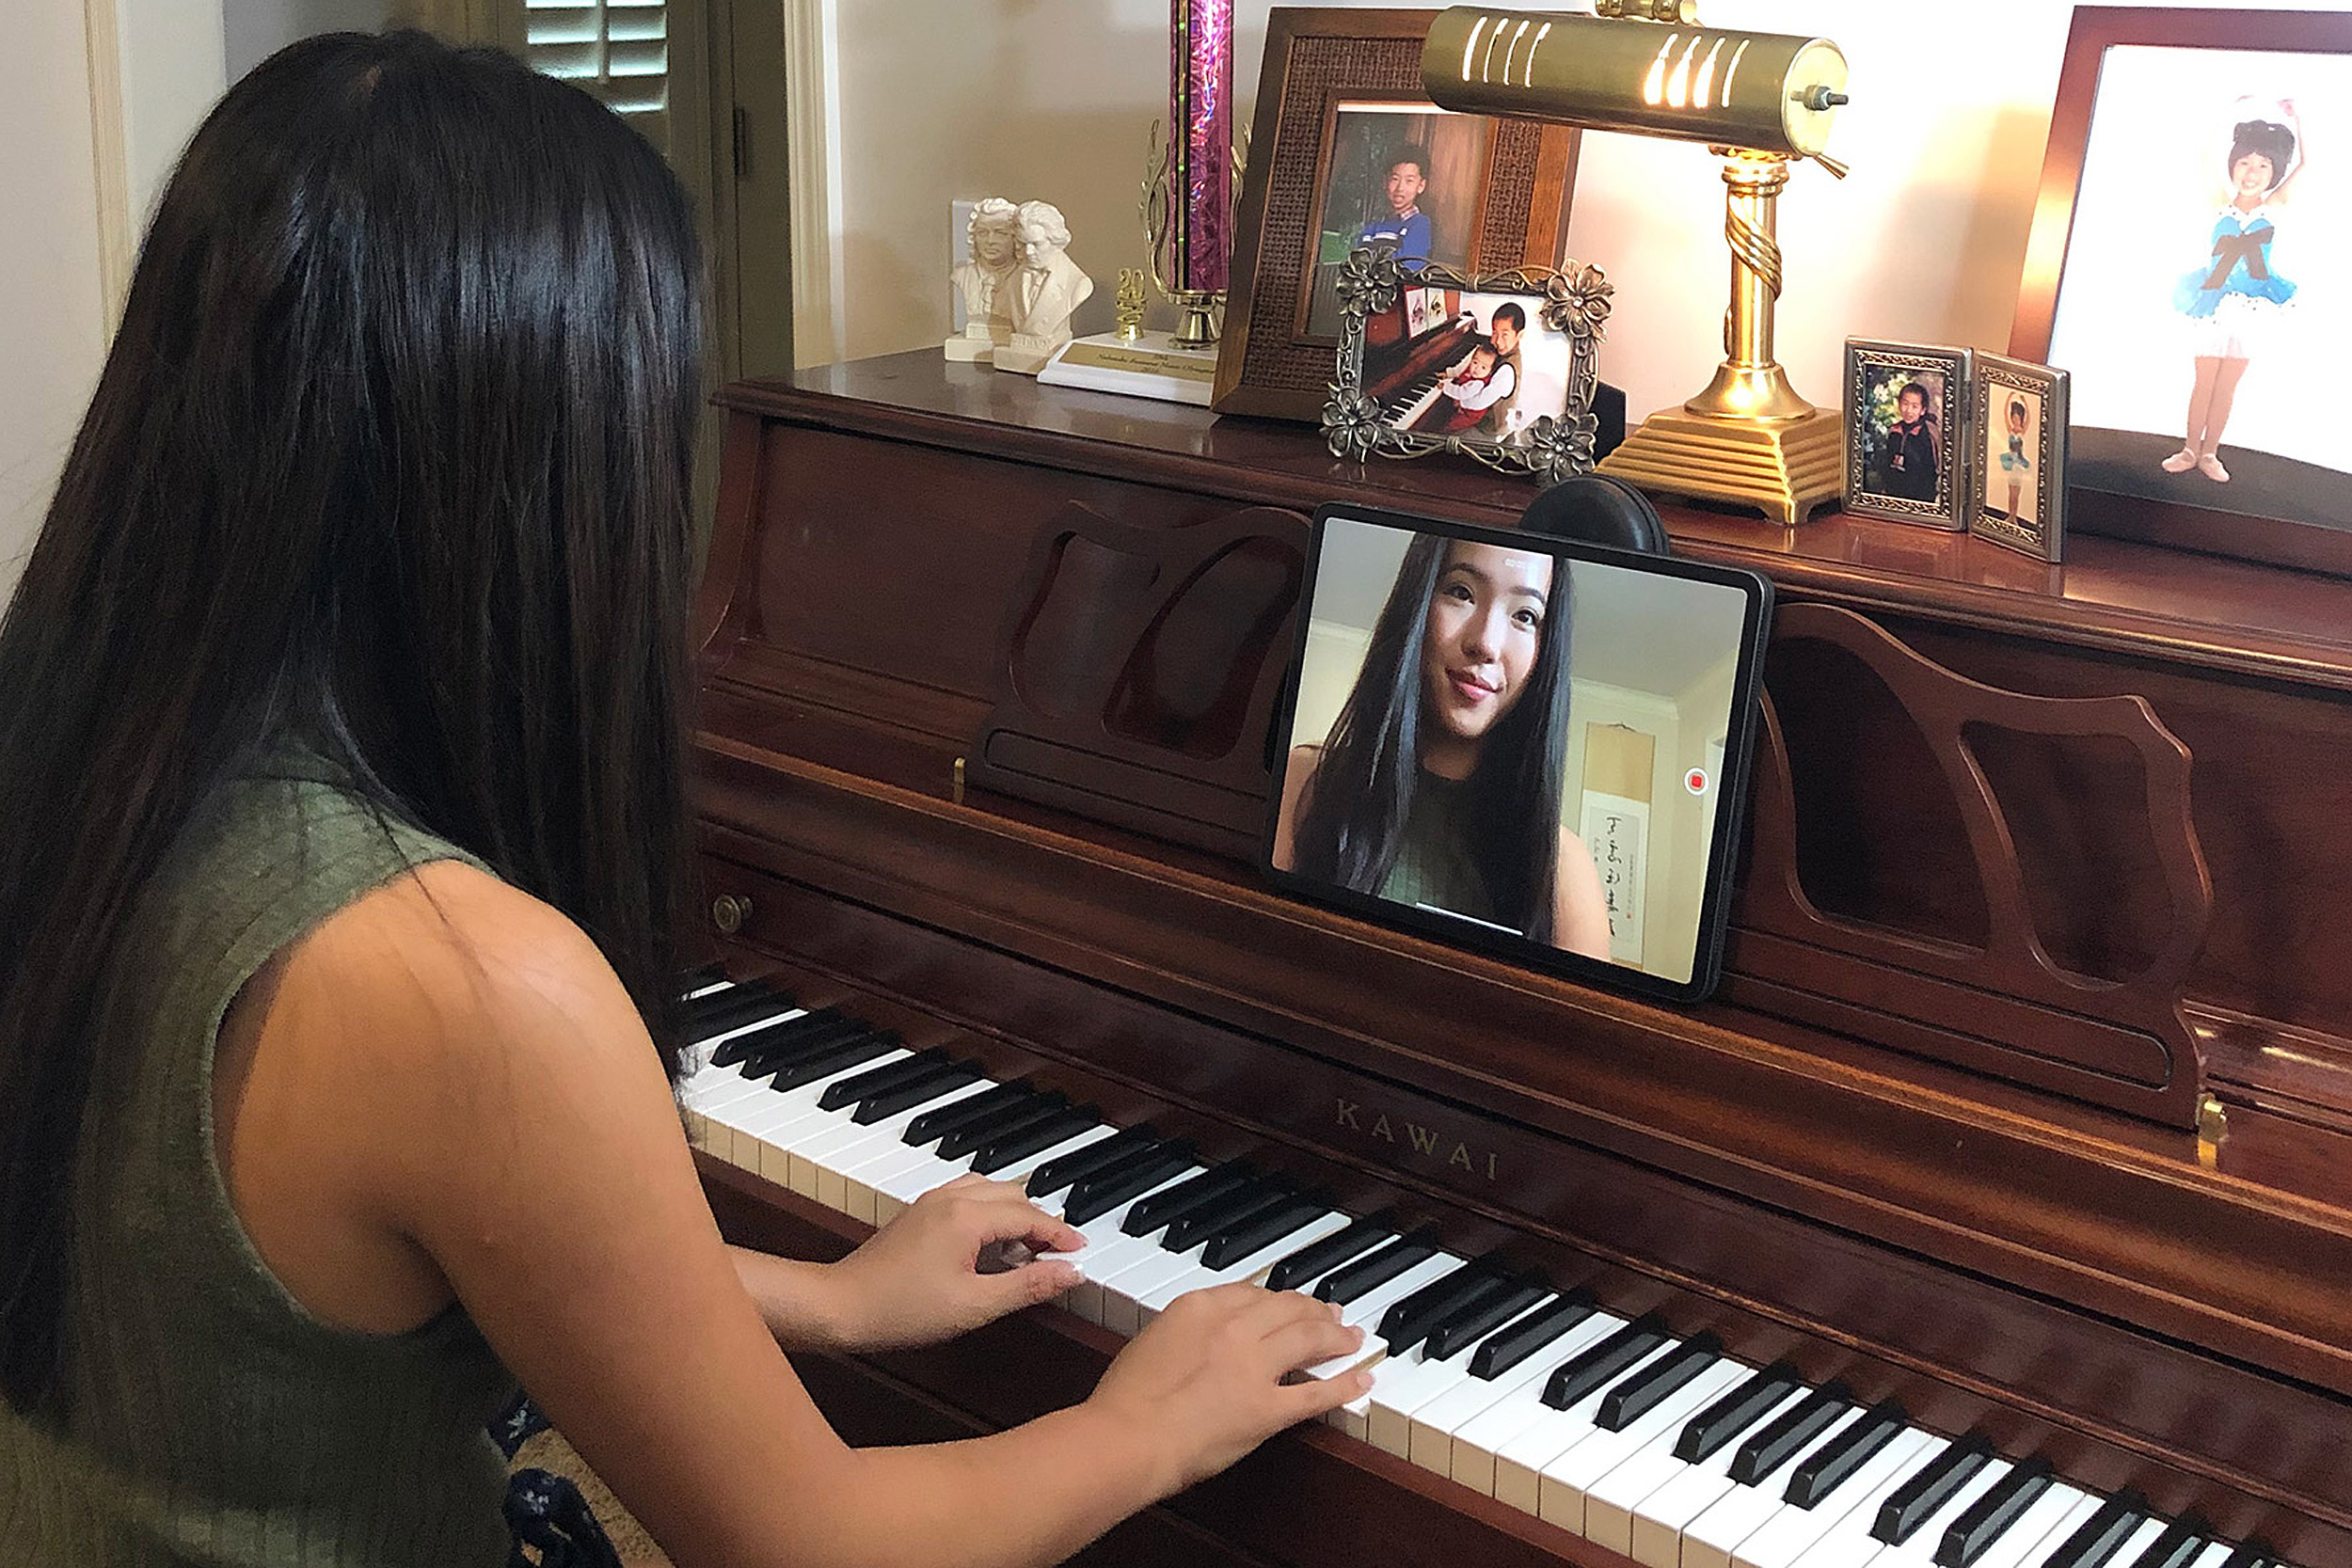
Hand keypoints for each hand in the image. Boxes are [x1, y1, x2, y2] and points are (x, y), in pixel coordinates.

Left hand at [825, 1175, 1083, 1349]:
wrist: (839, 1306)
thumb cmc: (898, 1309)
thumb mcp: (974, 1306)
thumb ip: (1027, 1286)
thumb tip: (1069, 1273)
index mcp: (967, 1217)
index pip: (1030, 1215)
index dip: (1060, 1235)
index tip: (1079, 1251)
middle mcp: (950, 1198)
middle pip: (1013, 1194)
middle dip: (1040, 1221)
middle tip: (1055, 1255)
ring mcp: (931, 1202)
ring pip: (990, 1190)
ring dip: (1014, 1213)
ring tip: (1025, 1249)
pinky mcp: (919, 1212)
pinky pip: (968, 1196)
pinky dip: (990, 1212)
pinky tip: (989, 1243)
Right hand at [1088, 1284, 1370, 1494]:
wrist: (1127, 1436)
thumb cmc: (1125, 1400)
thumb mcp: (1150, 1342)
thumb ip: (1183, 1333)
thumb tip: (1200, 1341)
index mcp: (1200, 1307)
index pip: (1251, 1292)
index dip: (1277, 1298)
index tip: (1287, 1302)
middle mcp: (1233, 1327)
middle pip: (1287, 1307)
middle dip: (1314, 1308)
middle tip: (1331, 1312)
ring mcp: (1254, 1366)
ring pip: (1309, 1338)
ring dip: (1336, 1335)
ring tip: (1350, 1336)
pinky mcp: (1267, 1408)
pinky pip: (1316, 1393)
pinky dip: (1345, 1384)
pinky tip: (1361, 1378)